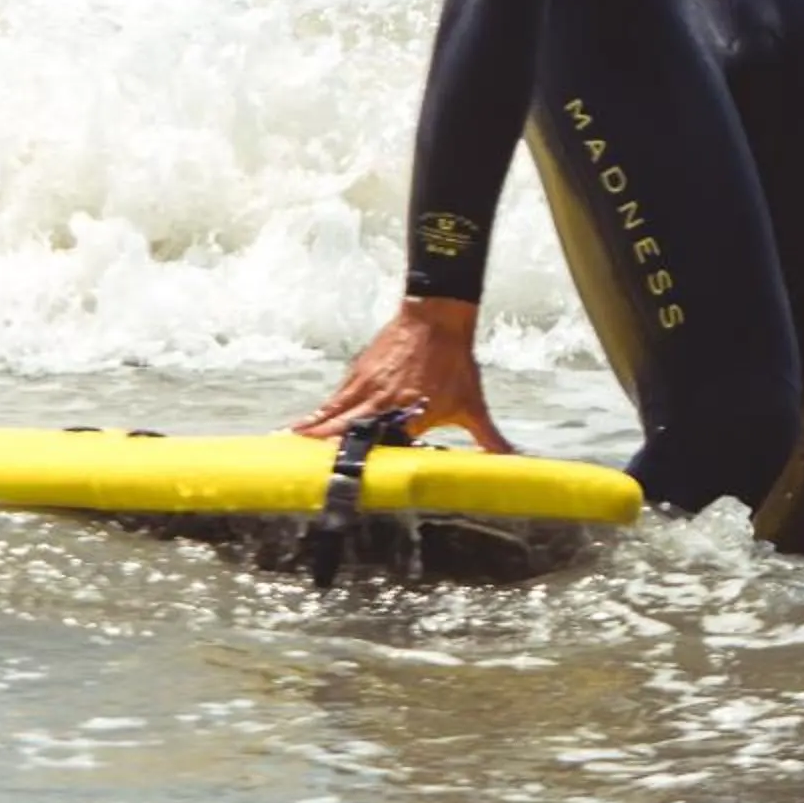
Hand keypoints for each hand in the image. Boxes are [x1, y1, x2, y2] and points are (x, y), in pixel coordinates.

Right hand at [292, 297, 515, 452]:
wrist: (439, 316)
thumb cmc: (456, 363)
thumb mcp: (472, 403)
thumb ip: (488, 438)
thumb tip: (513, 461)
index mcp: (411, 416)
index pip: (384, 449)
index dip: (365, 467)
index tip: (346, 486)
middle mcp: (384, 404)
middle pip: (349, 433)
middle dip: (327, 452)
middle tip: (302, 472)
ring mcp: (368, 387)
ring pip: (335, 415)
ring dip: (314, 434)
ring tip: (289, 451)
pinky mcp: (359, 373)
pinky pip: (335, 399)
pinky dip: (318, 413)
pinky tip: (302, 425)